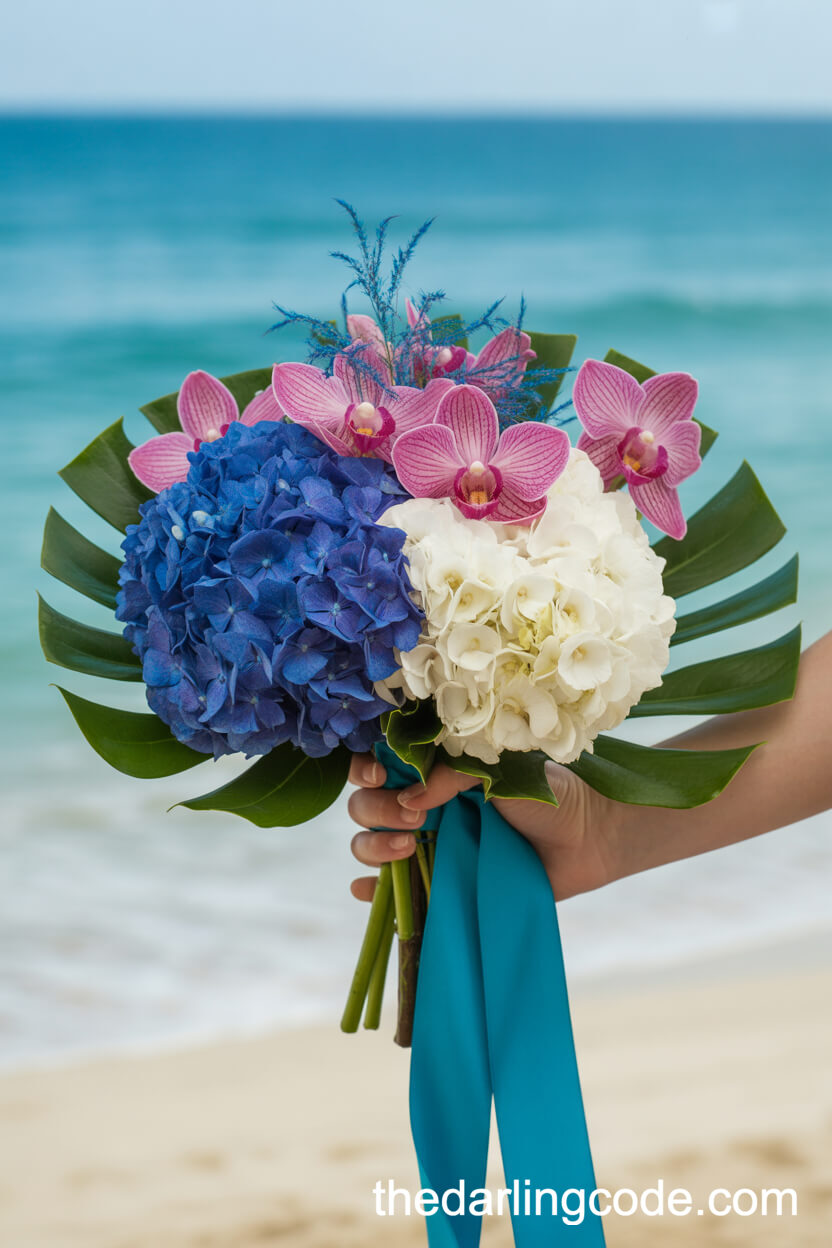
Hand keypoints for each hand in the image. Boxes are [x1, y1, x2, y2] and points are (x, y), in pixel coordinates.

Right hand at [347, 754, 624, 901]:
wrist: (590, 839)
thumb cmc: (551, 794)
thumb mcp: (503, 770)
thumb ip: (455, 774)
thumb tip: (410, 798)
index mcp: (435, 772)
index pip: (380, 763)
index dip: (366, 768)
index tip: (381, 776)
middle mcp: (425, 806)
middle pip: (366, 806)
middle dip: (376, 811)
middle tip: (414, 819)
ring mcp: (430, 846)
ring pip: (369, 845)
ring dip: (373, 848)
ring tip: (410, 847)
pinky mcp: (442, 883)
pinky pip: (392, 891)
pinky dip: (372, 891)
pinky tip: (369, 891)